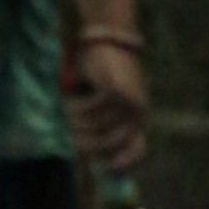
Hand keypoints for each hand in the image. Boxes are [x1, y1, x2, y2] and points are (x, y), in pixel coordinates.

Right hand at [65, 43, 149, 171]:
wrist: (109, 41)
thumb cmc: (104, 73)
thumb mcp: (106, 102)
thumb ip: (103, 124)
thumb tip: (90, 152)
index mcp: (139, 118)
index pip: (137, 150)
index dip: (120, 164)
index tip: (100, 168)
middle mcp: (138, 112)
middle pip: (111, 143)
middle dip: (88, 144)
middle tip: (72, 137)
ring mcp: (129, 101)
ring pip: (97, 126)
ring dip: (78, 122)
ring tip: (69, 112)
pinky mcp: (115, 89)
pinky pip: (90, 109)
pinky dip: (76, 107)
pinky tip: (70, 99)